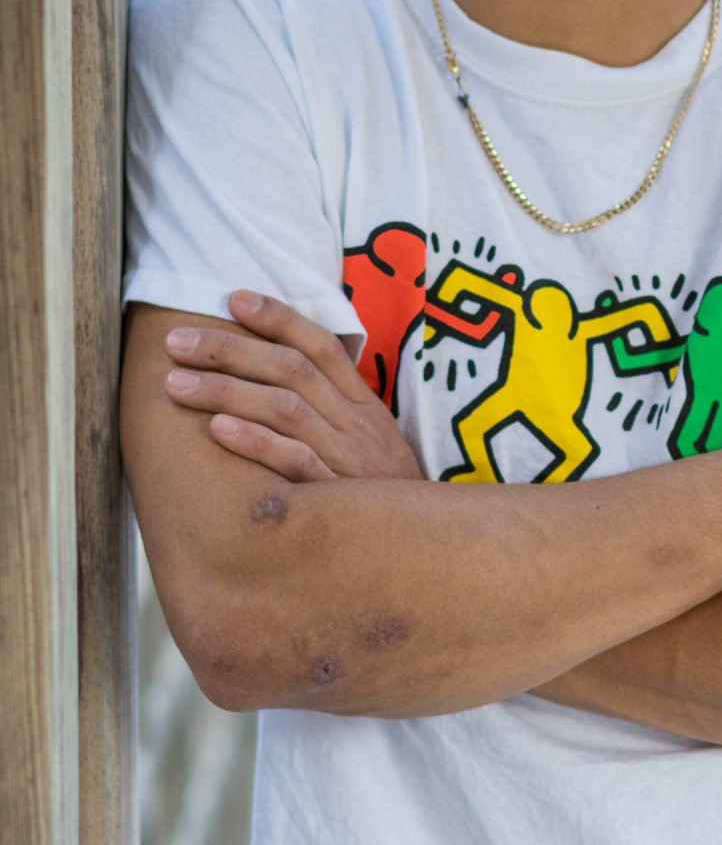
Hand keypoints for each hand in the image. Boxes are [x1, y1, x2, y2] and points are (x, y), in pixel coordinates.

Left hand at [162, 290, 423, 483]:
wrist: (421, 548)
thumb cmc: (380, 494)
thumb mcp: (369, 441)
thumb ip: (332, 408)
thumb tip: (277, 373)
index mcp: (362, 403)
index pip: (322, 345)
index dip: (279, 318)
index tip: (233, 299)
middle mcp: (355, 421)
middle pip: (292, 369)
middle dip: (230, 349)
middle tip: (177, 341)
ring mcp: (347, 457)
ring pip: (285, 408)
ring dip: (226, 390)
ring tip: (175, 383)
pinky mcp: (338, 496)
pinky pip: (294, 461)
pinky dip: (255, 442)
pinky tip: (216, 429)